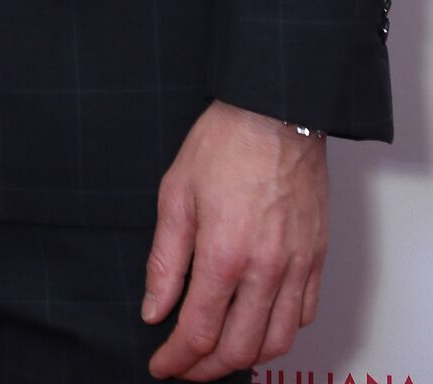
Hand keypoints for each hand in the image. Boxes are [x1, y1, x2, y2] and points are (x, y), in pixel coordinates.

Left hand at [144, 99, 327, 379]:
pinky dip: (279, 333)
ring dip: (244, 358)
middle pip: (239, 350)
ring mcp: (297, 267)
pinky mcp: (317, 258)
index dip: (176, 359)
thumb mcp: (175, 195)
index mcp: (224, 254)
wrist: (276, 112)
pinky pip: (303, 316)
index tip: (161, 366)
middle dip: (205, 369)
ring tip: (218, 353)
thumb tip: (153, 310)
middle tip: (184, 367)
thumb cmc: (223, 144)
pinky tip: (257, 324)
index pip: (198, 331)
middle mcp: (266, 270)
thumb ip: (165, 261)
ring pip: (276, 342)